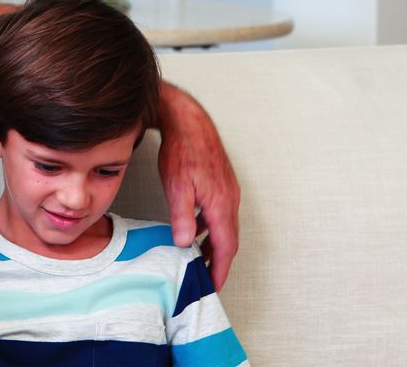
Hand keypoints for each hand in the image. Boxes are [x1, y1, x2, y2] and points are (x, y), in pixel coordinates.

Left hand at [156, 82, 239, 290]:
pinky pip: (219, 213)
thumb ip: (182, 216)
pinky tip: (194, 228)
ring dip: (215, 245)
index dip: (221, 269)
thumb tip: (185, 243)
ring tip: (200, 259)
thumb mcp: (177, 186)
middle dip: (220, 261)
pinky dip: (210, 228)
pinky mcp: (221, 183)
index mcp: (221, 204)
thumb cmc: (182, 151)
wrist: (189, 121)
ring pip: (224, 226)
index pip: (226, 246)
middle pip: (229, 239)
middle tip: (207, 279)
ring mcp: (228, 190)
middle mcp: (230, 199)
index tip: (214, 286)